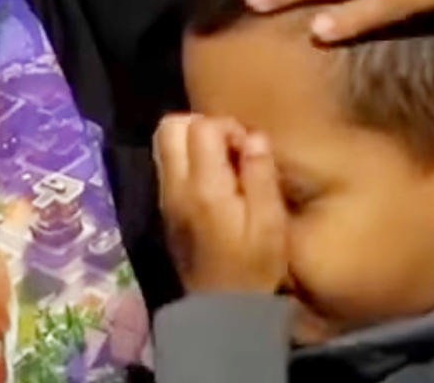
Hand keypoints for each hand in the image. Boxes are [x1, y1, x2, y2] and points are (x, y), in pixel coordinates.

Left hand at [155, 115, 286, 295]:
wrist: (221, 308)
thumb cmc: (254, 267)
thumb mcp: (270, 223)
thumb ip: (260, 175)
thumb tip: (253, 136)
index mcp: (203, 186)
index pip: (201, 127)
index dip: (229, 127)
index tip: (249, 149)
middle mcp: (175, 185)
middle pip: (170, 126)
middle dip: (202, 125)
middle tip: (232, 148)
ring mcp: (165, 195)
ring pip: (164, 142)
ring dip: (192, 141)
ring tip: (224, 163)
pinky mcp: (164, 206)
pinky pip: (167, 165)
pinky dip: (187, 159)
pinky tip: (214, 181)